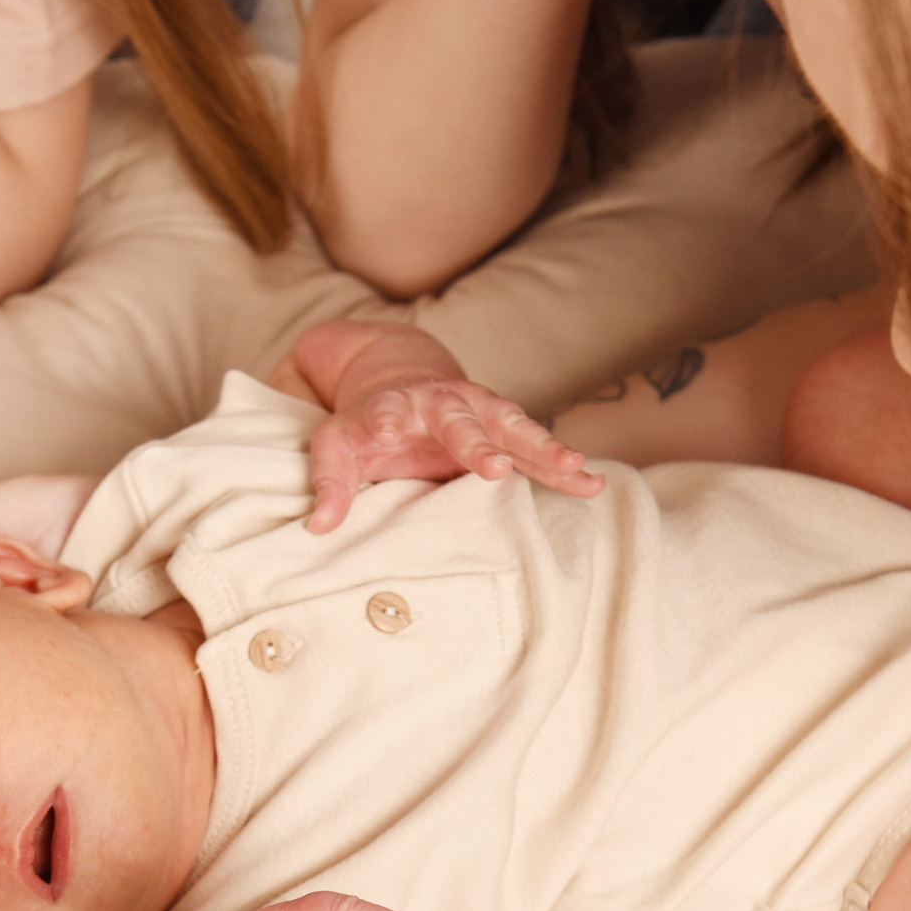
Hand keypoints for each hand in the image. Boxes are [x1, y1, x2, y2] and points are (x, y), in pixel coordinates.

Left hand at [307, 375, 602, 533]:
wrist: (402, 384)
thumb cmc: (365, 425)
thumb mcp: (335, 447)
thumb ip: (329, 482)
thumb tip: (318, 527)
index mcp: (392, 404)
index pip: (385, 409)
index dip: (385, 416)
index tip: (386, 426)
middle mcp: (441, 402)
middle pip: (460, 420)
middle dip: (478, 442)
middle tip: (493, 465)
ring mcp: (479, 412)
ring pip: (512, 428)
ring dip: (541, 448)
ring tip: (572, 467)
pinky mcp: (504, 429)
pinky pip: (537, 450)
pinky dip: (563, 466)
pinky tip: (591, 484)